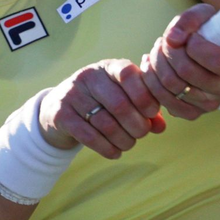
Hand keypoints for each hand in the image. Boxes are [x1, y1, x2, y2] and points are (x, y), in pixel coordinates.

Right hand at [38, 59, 166, 158]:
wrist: (58, 108)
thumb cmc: (100, 101)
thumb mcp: (122, 96)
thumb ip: (144, 107)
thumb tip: (161, 126)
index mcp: (108, 67)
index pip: (128, 74)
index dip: (144, 95)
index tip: (152, 112)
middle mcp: (88, 77)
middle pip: (120, 104)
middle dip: (137, 124)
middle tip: (142, 133)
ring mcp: (72, 95)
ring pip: (106, 124)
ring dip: (124, 140)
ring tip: (129, 144)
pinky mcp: (61, 115)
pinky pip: (90, 137)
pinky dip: (107, 148)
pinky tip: (115, 152)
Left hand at [138, 4, 219, 119]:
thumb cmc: (214, 36)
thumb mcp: (207, 17)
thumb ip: (191, 20)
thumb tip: (172, 39)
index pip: (216, 59)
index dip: (194, 45)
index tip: (190, 37)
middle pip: (186, 72)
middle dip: (168, 52)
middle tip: (165, 41)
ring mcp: (211, 104)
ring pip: (171, 87)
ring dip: (156, 64)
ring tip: (158, 51)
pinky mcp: (193, 113)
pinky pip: (165, 102)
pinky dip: (152, 82)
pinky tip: (152, 68)